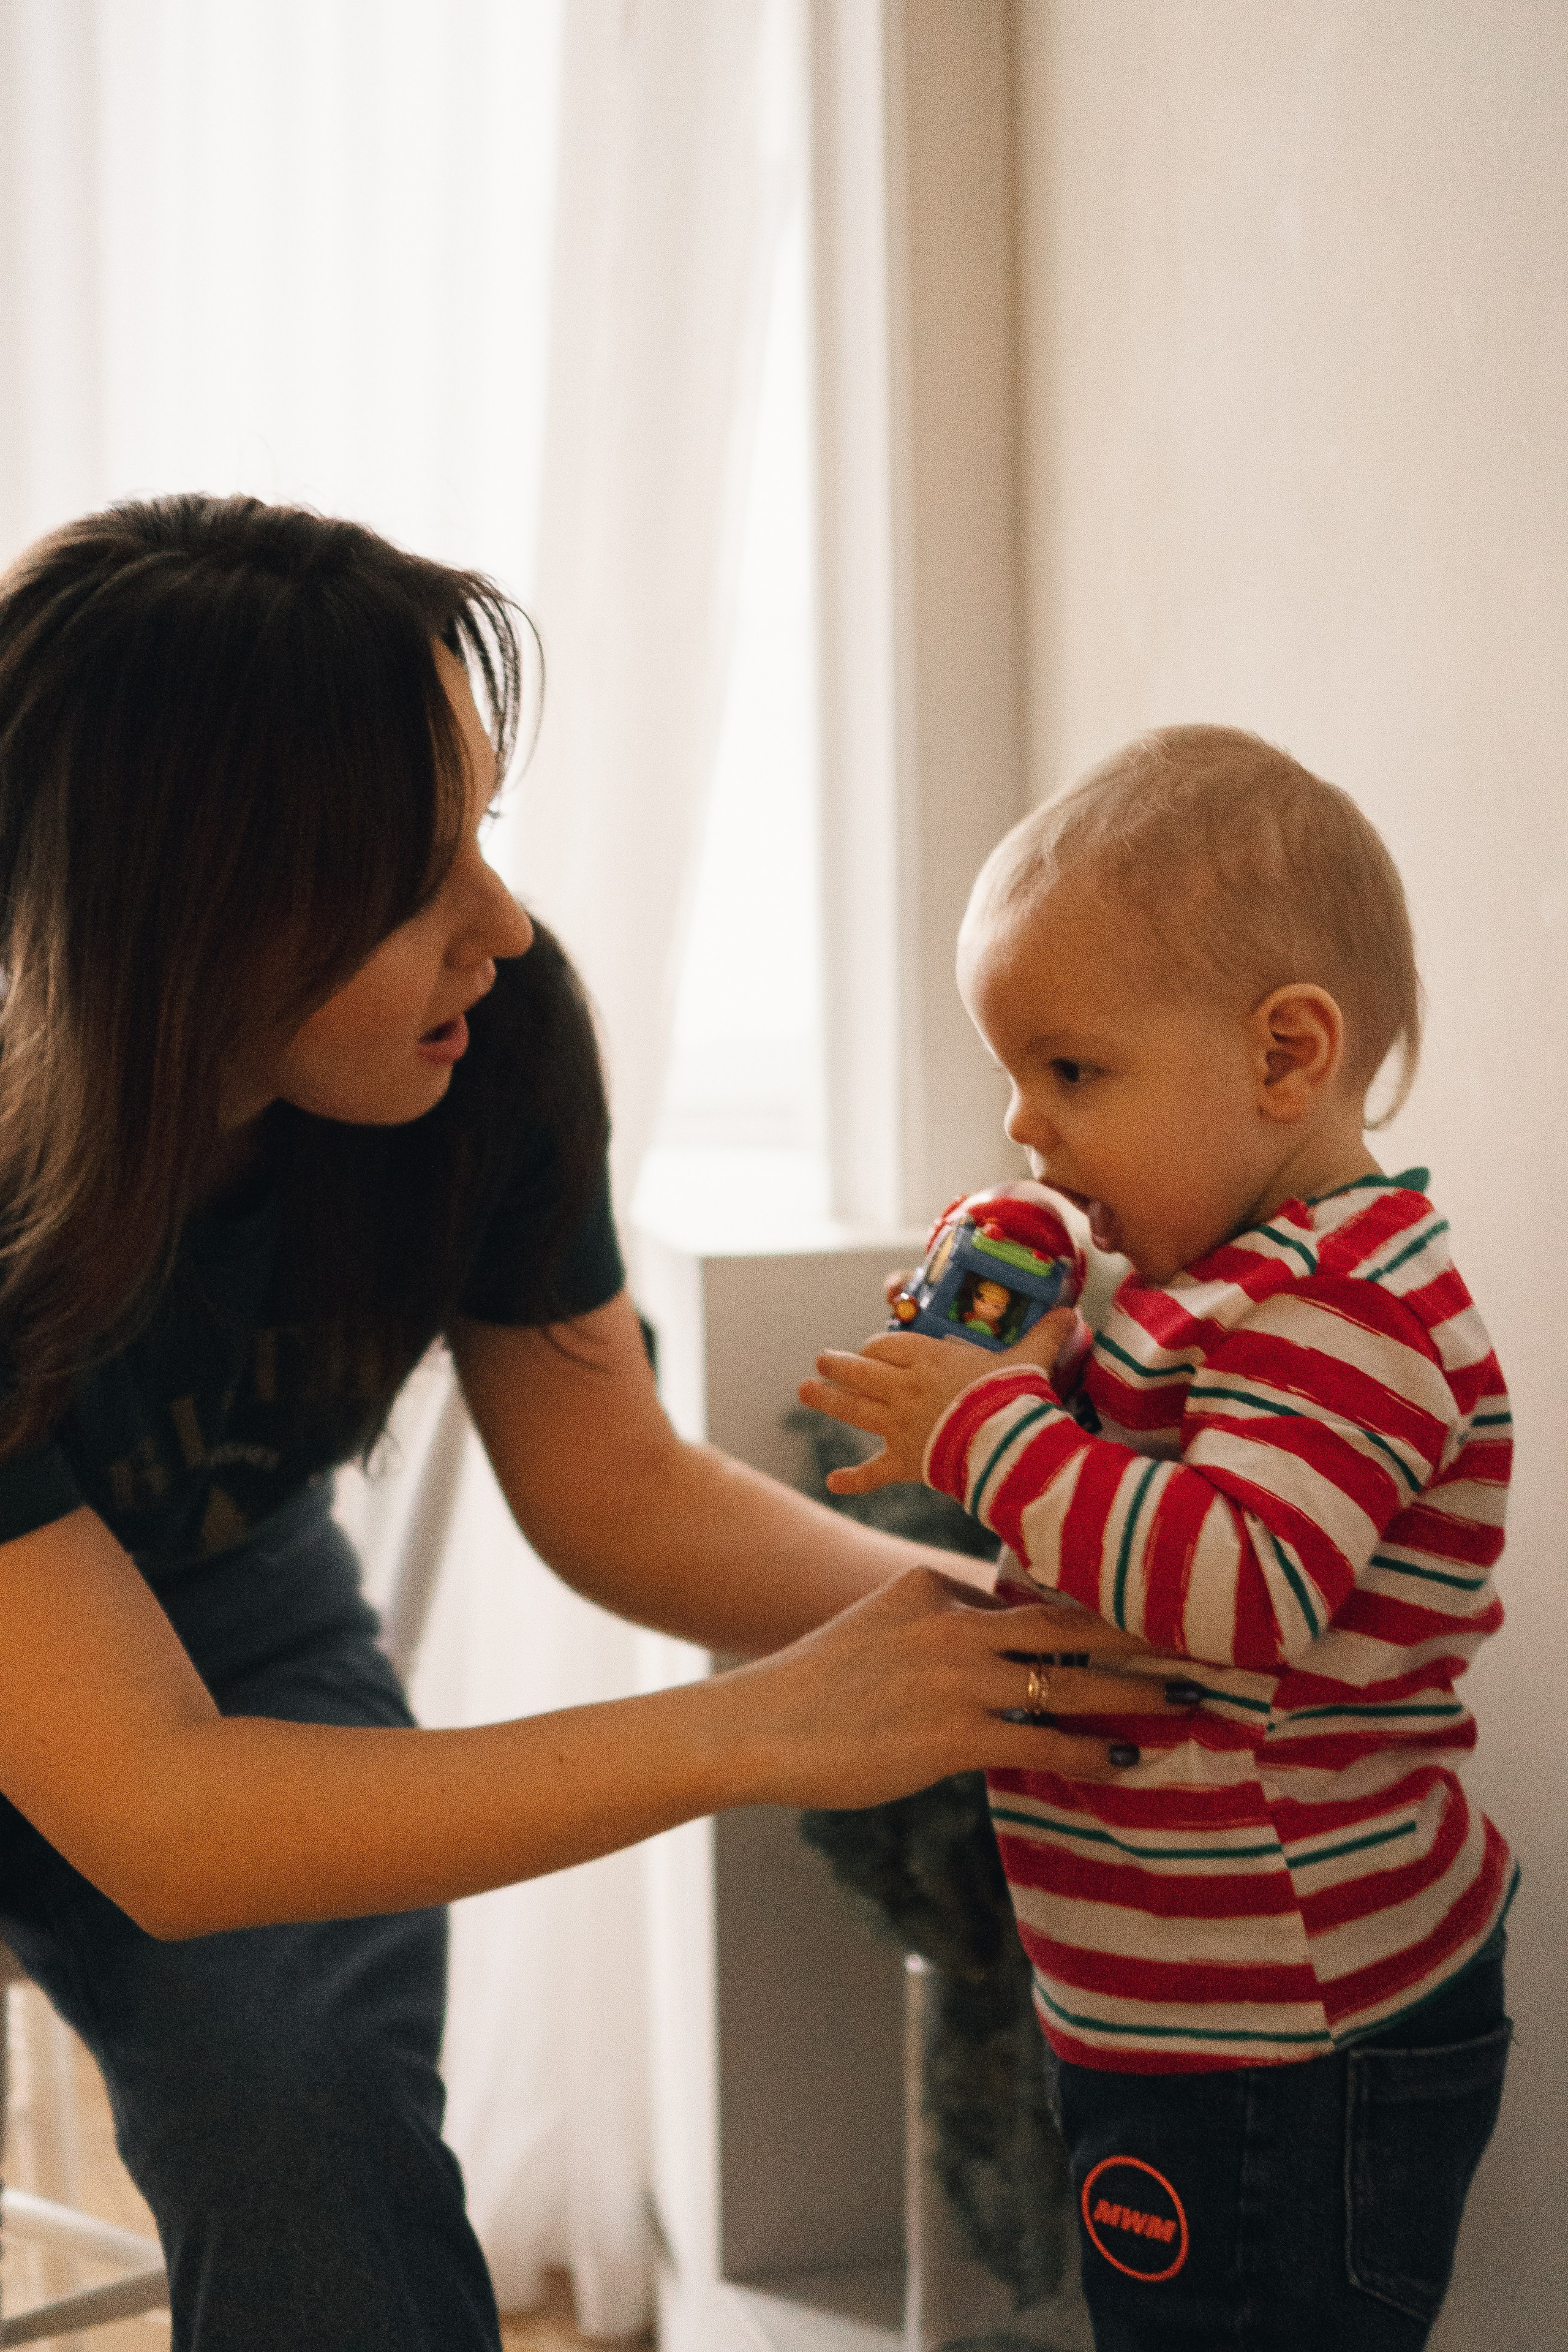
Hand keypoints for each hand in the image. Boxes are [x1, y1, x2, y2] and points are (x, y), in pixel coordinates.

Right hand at [718, 1566, 1198, 1804]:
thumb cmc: (813, 1688)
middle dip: (1139, 1631)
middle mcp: (950, 1623)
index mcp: (929, 1585)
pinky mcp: (948, 1735)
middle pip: (1065, 1622)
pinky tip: (1122, 1759)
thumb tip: (989, 1630)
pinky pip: (1038, 1741)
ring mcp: (952, 1677)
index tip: (1148, 1596)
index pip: (1026, 1590)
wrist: (753, 1728)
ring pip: (1067, 1680)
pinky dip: (1087, 1751)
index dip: (1093, 1597)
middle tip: (1204, 1635)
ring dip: (1134, 1692)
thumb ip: (935, 1623)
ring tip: (1187, 1698)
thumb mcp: (877, 1628)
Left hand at [798, 1306, 1078, 1495]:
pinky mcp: (902, 1462)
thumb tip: (1071, 1312)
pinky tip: (831, 1482)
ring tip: (804, 1390)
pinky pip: (871, 1473)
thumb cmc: (1014, 1396)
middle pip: (860, 1372)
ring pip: (853, 1410)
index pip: (887, 1346)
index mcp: (927, 1359)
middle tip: (820, 1361)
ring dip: (826, 1400)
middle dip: (837, 1365)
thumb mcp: (1030, 1359)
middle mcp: (904, 1388)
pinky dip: (852, 1479)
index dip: (875, 1347)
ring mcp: (898, 1425)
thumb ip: (1045, 1334)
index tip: (870, 1349)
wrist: (1004, 1444)